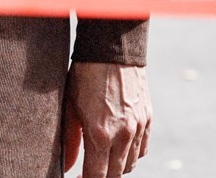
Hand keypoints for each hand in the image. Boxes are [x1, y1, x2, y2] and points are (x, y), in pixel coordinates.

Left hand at [62, 61, 150, 176]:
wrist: (112, 50)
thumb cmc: (85, 76)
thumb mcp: (70, 106)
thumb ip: (69, 141)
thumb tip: (67, 167)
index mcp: (100, 134)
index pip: (96, 177)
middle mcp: (123, 135)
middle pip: (115, 175)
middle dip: (101, 177)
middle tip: (88, 171)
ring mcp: (138, 128)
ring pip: (130, 165)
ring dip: (116, 167)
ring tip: (102, 159)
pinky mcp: (147, 119)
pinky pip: (142, 150)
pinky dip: (131, 154)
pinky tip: (119, 148)